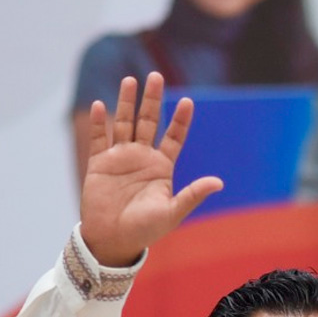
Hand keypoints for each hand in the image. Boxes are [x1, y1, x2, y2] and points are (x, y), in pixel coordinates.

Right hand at [79, 71, 222, 266]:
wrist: (113, 241)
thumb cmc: (145, 230)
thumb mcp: (172, 212)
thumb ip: (193, 195)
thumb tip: (219, 182)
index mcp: (161, 168)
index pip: (173, 138)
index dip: (180, 120)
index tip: (188, 102)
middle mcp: (141, 158)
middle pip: (148, 122)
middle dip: (152, 100)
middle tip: (156, 76)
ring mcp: (119, 158)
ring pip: (124, 123)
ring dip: (126, 103)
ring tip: (130, 81)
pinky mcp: (98, 164)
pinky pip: (99, 139)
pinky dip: (99, 123)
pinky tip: (100, 106)